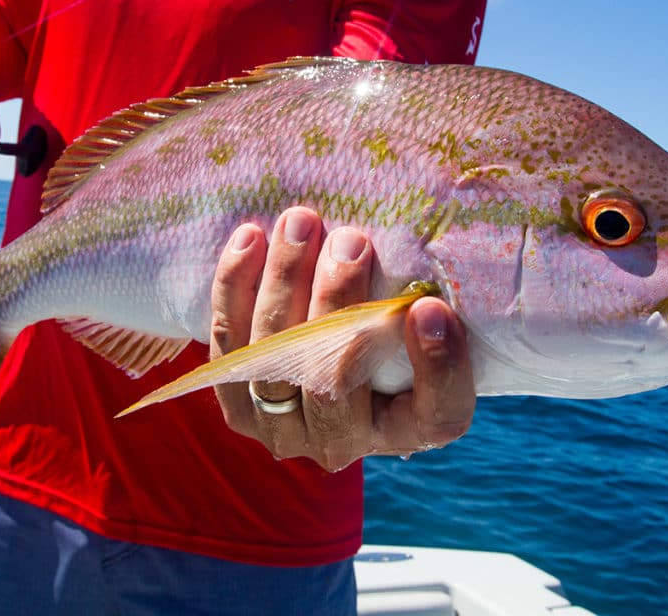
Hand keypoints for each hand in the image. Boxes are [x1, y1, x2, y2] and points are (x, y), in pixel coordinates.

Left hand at [209, 206, 475, 471]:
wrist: (326, 348)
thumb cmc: (395, 323)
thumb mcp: (427, 317)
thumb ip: (435, 304)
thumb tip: (429, 281)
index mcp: (415, 428)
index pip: (438, 412)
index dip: (438, 365)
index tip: (431, 307)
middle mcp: (347, 443)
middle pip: (337, 382)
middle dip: (340, 303)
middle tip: (350, 240)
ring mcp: (286, 432)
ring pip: (275, 362)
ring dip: (285, 283)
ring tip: (300, 224)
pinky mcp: (238, 409)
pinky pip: (229, 348)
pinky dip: (235, 288)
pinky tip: (251, 239)